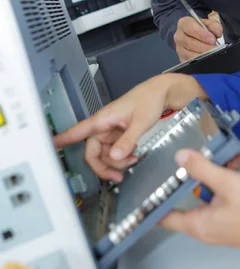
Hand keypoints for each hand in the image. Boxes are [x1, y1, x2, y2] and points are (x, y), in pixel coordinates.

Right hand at [54, 74, 206, 181]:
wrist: (161, 93)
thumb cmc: (149, 99)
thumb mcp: (141, 121)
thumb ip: (128, 140)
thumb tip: (115, 156)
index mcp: (103, 119)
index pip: (77, 131)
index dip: (63, 140)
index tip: (50, 147)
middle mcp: (103, 126)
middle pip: (92, 152)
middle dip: (104, 166)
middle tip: (118, 175)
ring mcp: (111, 131)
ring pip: (104, 154)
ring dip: (116, 163)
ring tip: (133, 161)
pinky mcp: (119, 134)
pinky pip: (114, 151)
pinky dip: (122, 157)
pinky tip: (133, 156)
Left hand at [161, 149, 239, 261]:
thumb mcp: (226, 182)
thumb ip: (201, 168)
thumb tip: (179, 157)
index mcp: (199, 223)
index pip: (166, 217)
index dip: (155, 203)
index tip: (149, 187)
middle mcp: (210, 225)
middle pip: (196, 194)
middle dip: (203, 170)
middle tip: (204, 152)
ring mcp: (227, 221)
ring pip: (219, 190)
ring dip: (227, 169)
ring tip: (238, 152)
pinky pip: (235, 194)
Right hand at [174, 16, 222, 61]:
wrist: (198, 38)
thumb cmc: (203, 30)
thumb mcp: (209, 24)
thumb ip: (214, 25)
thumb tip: (217, 32)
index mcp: (184, 23)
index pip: (190, 28)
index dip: (202, 34)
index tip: (212, 39)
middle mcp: (179, 36)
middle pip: (189, 42)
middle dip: (204, 46)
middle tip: (214, 47)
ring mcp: (179, 48)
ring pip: (189, 54)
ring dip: (203, 54)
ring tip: (212, 52)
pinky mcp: (182, 58)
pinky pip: (190, 62)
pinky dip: (200, 61)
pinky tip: (207, 58)